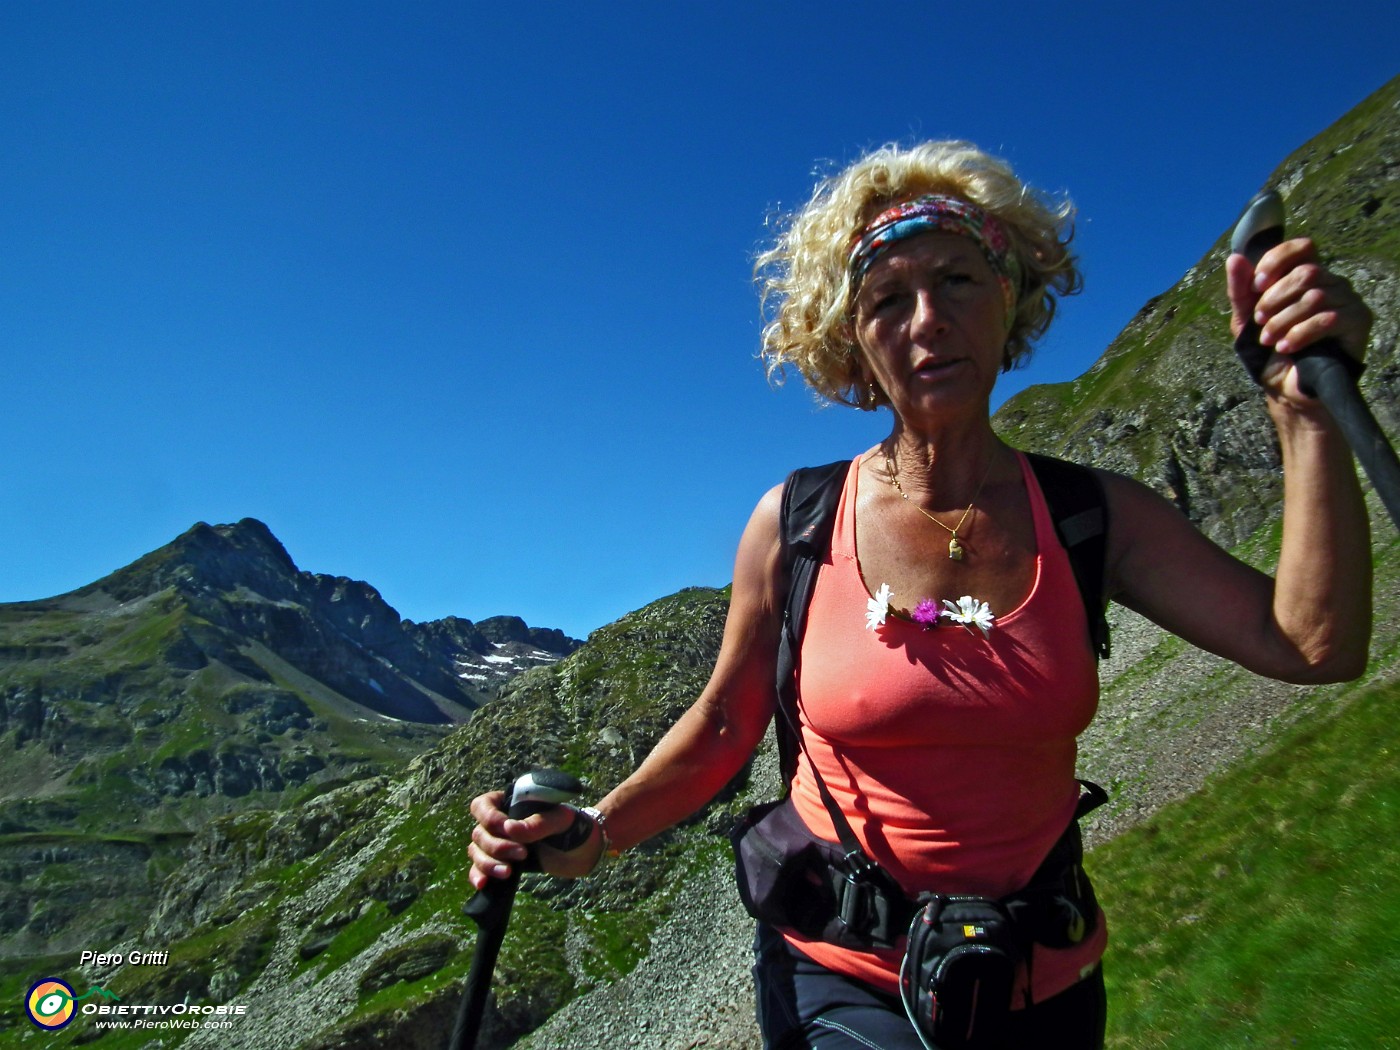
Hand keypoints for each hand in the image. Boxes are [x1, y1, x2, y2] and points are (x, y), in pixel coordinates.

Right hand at [467, 791, 602, 889]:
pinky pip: (479, 869)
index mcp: (510, 803)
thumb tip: (509, 829)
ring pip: (477, 852)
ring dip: (488, 863)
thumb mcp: (561, 820)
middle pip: (480, 833)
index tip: (506, 828)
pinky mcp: (502, 863)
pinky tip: (482, 884)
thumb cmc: (573, 826)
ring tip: (508, 872)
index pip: (483, 805)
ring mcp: (499, 844)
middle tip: (523, 854)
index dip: (488, 817)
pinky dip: (477, 876)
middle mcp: (500, 823)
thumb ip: (538, 823)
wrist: (583, 850)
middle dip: (497, 846)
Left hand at [1227, 237, 1371, 408]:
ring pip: (1315, 296)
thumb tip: (1234, 259)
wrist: (1286, 389)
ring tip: (1270, 341)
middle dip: (1275, 298)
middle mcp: (1330, 283)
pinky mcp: (1357, 322)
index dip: (1277, 261)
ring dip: (1283, 320)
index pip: (1302, 247)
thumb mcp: (1246, 320)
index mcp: (1305, 276)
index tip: (1256, 285)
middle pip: (1306, 272)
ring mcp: (1347, 301)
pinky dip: (1300, 334)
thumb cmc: (1268, 351)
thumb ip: (1240, 291)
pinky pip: (1329, 319)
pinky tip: (1287, 348)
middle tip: (1260, 322)